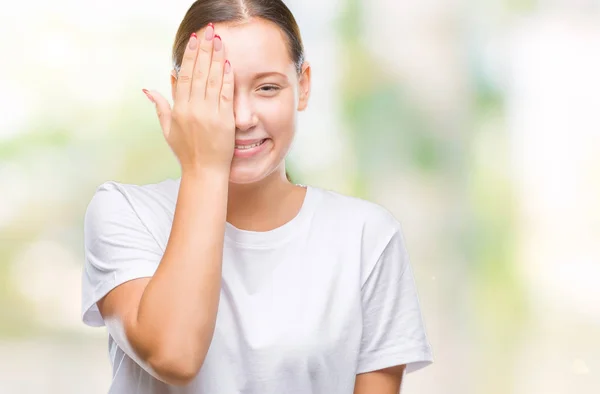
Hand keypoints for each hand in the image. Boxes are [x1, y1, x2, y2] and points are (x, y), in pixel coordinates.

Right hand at [143, 26, 234, 173]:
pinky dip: (226, 79)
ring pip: (212, 80)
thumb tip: (149, 89)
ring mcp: (209, 114)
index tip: (194, 40)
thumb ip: (161, 106)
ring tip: (219, 40)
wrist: (204, 172)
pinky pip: (225, 95)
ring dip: (216, 58)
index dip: (190, 56)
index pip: (185, 76)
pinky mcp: (225, 120)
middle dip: (204, 50)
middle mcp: (193, 109)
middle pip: (199, 73)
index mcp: (179, 109)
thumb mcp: (168, 129)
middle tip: (208, 32)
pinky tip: (228, 64)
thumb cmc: (186, 152)